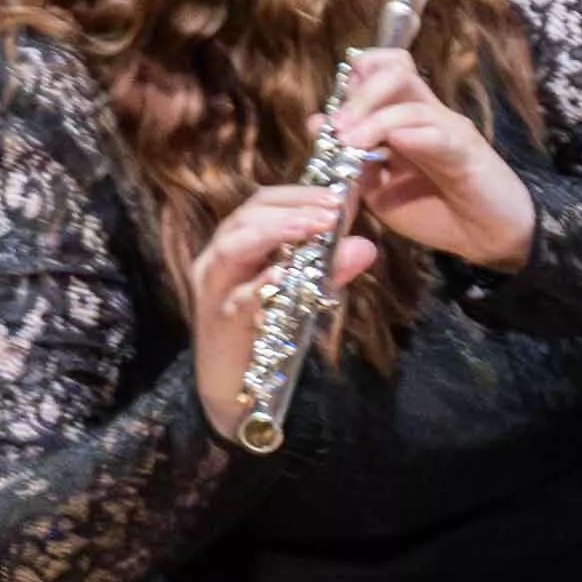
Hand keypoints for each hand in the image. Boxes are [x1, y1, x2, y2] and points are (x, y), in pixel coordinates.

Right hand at [181, 184, 369, 441]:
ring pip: (233, 247)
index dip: (299, 193)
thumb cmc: (267, 331)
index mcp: (238, 246)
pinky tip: (286, 275)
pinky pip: (239, 299)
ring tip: (313, 227)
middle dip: (291, 207)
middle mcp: (218, 261)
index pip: (261, 203)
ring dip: (275, 232)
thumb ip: (329, 268)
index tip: (340, 193)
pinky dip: (262, 284)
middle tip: (333, 208)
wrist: (238, 388)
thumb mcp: (304, 293)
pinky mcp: (221, 322)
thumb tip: (365, 245)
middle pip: (245, 217)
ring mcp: (216, 291)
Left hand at [323, 50, 534, 272]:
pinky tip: (387, 147)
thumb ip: (350, 158)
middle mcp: (428, 114)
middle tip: (336, 126)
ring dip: (372, 117)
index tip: (331, 118)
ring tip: (349, 142)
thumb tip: (318, 123)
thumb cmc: (436, 212)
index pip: (380, 71)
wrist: (488, 239)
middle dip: (357, 94)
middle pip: (394, 68)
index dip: (352, 84)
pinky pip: (436, 133)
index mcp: (406, 118)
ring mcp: (450, 129)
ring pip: (409, 98)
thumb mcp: (379, 189)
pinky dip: (407, 135)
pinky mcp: (467, 151)